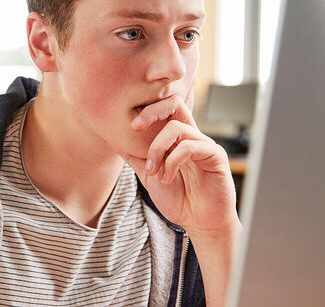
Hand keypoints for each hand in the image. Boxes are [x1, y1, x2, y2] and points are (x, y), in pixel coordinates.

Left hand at [117, 94, 238, 235]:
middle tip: (133, 127)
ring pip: (176, 127)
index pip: (164, 107)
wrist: (199, 222)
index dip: (145, 108)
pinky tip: (166, 179)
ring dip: (156, 149)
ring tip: (151, 171)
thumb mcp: (148, 175)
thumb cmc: (177, 198)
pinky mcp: (215, 155)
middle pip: (174, 103)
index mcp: (176, 138)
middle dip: (151, 111)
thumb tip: (109, 139)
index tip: (127, 124)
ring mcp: (204, 144)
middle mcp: (191, 135)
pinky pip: (190, 146)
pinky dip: (172, 162)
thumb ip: (133, 156)